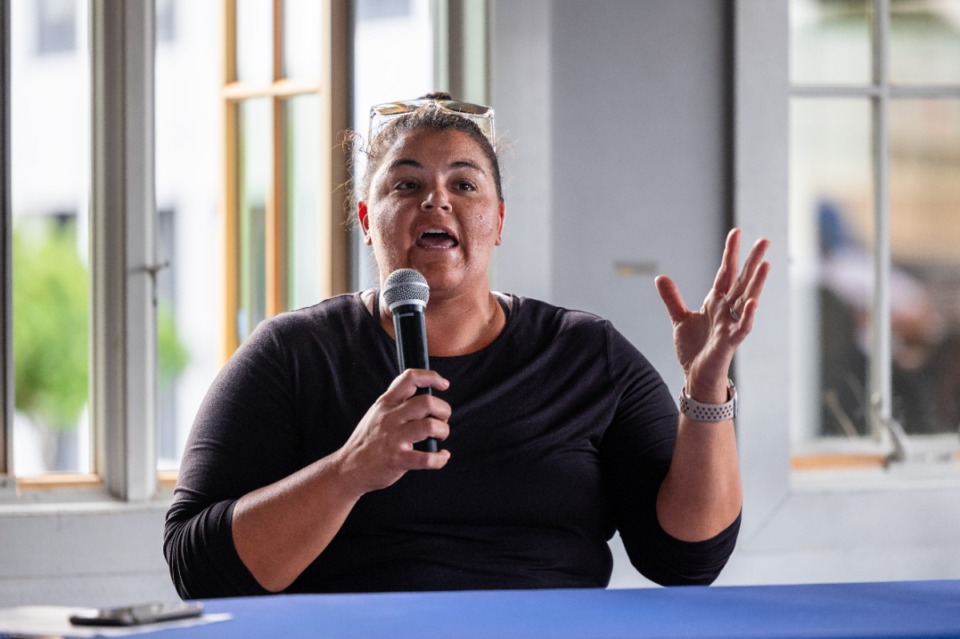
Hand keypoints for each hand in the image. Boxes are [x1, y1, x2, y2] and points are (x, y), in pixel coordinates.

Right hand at [334, 369, 451, 495]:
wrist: (348, 468)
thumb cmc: (367, 440)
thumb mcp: (376, 412)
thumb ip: (396, 401)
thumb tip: (423, 393)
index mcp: (386, 403)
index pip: (410, 378)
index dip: (432, 377)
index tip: (444, 385)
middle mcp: (390, 417)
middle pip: (427, 402)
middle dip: (444, 410)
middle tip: (442, 419)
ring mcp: (394, 438)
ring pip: (430, 426)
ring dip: (443, 431)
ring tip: (440, 437)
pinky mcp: (398, 459)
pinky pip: (427, 458)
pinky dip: (440, 458)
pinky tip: (441, 456)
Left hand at [655, 228, 769, 401]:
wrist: (695, 375)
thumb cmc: (693, 348)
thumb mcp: (679, 319)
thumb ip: (672, 298)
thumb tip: (661, 277)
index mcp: (715, 302)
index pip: (725, 272)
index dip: (731, 253)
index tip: (737, 232)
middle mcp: (726, 310)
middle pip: (742, 281)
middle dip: (753, 261)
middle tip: (765, 240)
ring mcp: (730, 324)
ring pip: (746, 299)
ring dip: (756, 283)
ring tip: (766, 264)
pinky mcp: (729, 342)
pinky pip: (741, 327)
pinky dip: (747, 315)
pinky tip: (752, 302)